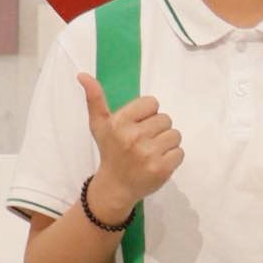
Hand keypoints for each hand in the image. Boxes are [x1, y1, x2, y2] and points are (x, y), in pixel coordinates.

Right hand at [79, 72, 180, 219]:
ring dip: (167, 143)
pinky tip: (157, 162)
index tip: (137, 126)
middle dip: (157, 129)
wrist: (115, 186)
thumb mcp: (99, 124)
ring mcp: (148, 154)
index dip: (147, 114)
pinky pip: (180, 152)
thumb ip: (95, 98)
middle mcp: (133, 137)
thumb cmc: (110, 151)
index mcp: (120, 122)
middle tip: (144, 142)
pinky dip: (172, 157)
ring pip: (175, 135)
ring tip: (152, 151)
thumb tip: (82, 75)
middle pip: (165, 119)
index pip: (152, 103)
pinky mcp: (161, 169)